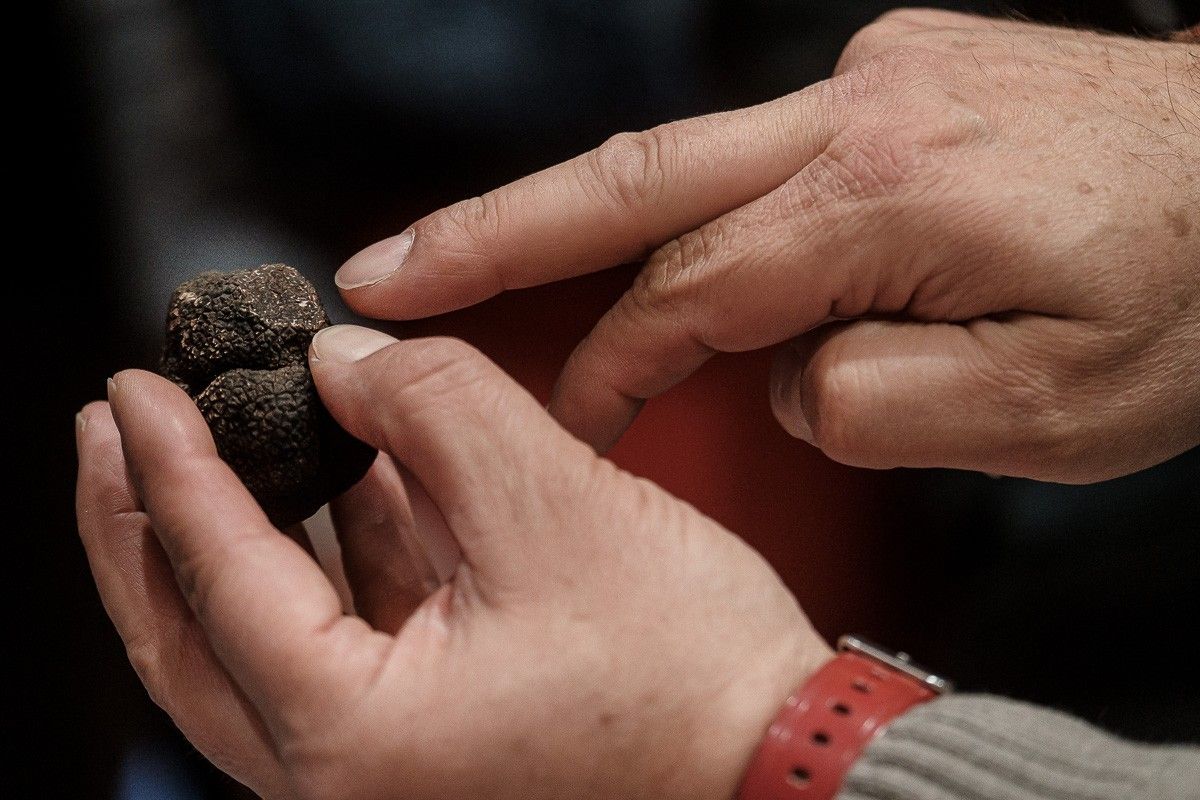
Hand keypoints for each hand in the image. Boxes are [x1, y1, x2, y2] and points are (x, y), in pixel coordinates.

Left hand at [76, 326, 829, 799]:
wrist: (781, 766)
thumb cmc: (691, 676)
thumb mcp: (554, 504)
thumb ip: (433, 406)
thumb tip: (342, 362)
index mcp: (353, 742)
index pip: (216, 578)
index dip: (169, 466)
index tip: (133, 385)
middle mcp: (345, 785)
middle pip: (189, 642)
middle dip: (145, 523)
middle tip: (114, 427)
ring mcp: (384, 774)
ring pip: (258, 649)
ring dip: (240, 536)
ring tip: (213, 442)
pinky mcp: (431, 748)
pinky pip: (340, 651)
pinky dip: (329, 565)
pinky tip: (338, 489)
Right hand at [336, 10, 1199, 482]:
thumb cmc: (1196, 293)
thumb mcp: (1048, 413)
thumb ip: (870, 405)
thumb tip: (776, 373)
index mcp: (887, 199)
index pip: (688, 294)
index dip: (606, 366)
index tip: (557, 423)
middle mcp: (860, 111)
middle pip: (628, 179)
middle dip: (489, 229)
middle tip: (382, 266)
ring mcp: (873, 76)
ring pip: (684, 163)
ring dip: (576, 215)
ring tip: (475, 253)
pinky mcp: (891, 73)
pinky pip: (762, 158)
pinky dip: (706, 218)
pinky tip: (690, 265)